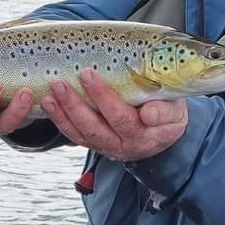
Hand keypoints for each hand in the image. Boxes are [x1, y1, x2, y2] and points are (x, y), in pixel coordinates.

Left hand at [40, 68, 186, 161]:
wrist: (164, 135)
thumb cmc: (169, 113)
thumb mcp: (176, 110)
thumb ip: (164, 111)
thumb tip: (148, 114)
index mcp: (145, 135)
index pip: (124, 119)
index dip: (106, 101)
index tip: (90, 77)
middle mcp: (124, 145)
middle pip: (97, 128)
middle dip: (76, 104)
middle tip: (62, 82)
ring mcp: (107, 146)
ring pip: (82, 134)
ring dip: (63, 113)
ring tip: (50, 92)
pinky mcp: (96, 144)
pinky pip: (75, 135)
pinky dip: (60, 120)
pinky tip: (48, 103)